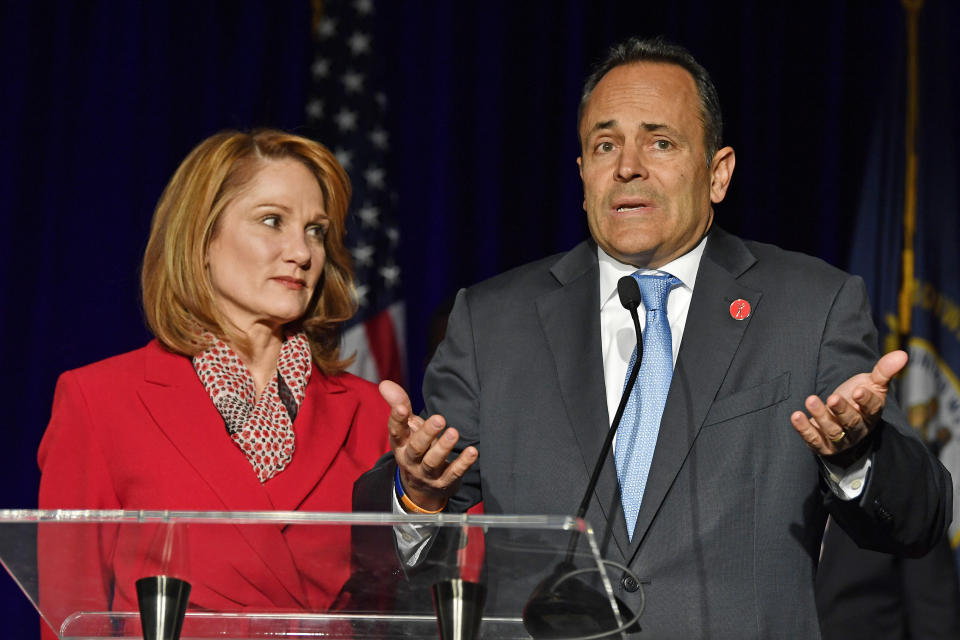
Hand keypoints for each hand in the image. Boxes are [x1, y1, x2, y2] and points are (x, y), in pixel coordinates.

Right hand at [379, 380, 477, 510]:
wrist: (420, 487)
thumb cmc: (414, 447)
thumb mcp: (406, 428)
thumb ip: (399, 404)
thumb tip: (385, 383)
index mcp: (400, 444)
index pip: (396, 431)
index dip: (397, 420)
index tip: (402, 408)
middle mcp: (410, 460)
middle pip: (416, 448)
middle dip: (427, 434)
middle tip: (439, 419)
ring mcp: (426, 474)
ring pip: (432, 462)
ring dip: (444, 447)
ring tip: (454, 433)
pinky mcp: (443, 483)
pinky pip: (453, 474)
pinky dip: (463, 463)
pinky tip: (472, 452)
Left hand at [790, 350, 907, 457]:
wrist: (843, 423)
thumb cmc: (858, 399)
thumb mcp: (872, 383)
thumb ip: (884, 370)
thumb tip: (902, 354)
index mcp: (871, 413)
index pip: (872, 408)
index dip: (866, 400)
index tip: (859, 391)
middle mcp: (857, 429)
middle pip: (851, 422)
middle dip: (842, 410)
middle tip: (833, 398)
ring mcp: (840, 439)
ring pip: (832, 431)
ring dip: (821, 416)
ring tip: (810, 400)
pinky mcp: (822, 444)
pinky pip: (813, 439)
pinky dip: (804, 429)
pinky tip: (796, 416)